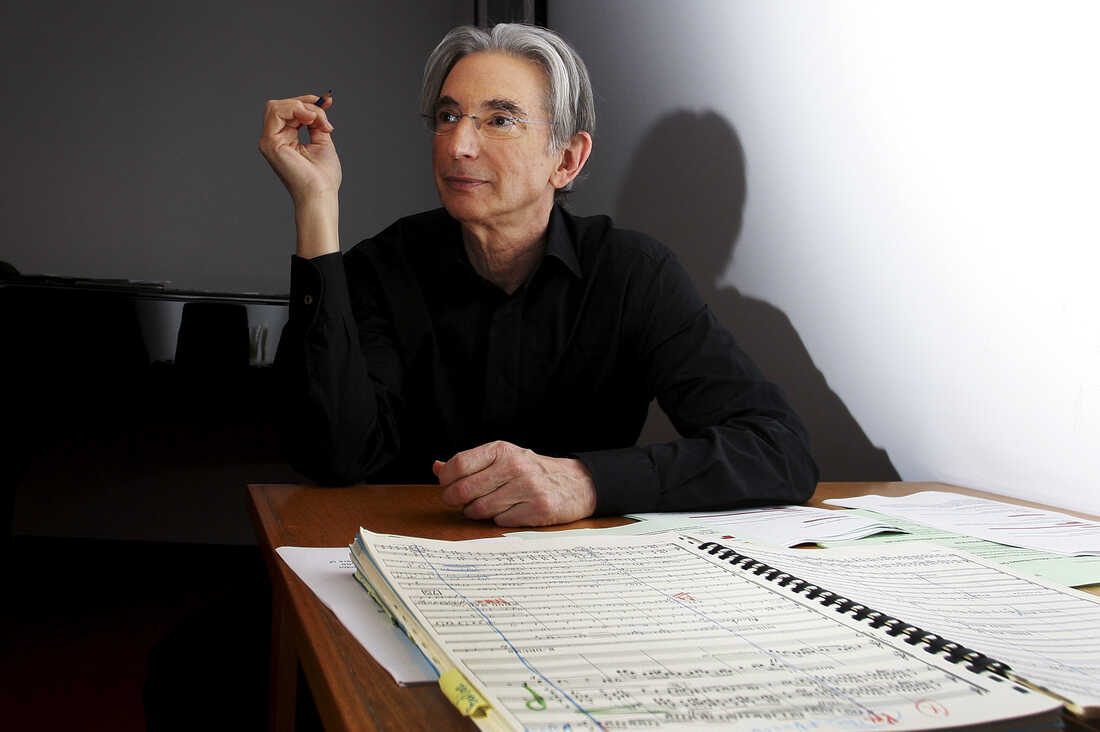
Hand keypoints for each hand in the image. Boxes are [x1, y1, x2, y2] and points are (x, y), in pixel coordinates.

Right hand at [258, 94, 341, 206]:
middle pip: (282, 106)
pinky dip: (295, 110)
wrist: (320, 193)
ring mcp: (269, 141)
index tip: (328, 101)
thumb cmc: (323, 177)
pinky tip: (310, 120)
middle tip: (324, 118)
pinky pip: (276, 112)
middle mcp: (273, 139)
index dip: (307, 102)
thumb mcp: (322, 142)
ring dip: (302, 108)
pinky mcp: (269, 142)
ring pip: (277, 106)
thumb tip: (317, 108)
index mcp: (285, 139)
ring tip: (318, 122)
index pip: (289, 111)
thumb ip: (315, 124)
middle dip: (306, 105)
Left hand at [435, 441, 596, 526]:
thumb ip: (470, 463)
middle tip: (457, 502)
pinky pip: (500, 521)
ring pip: (480, 509)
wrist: (575, 484)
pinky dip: (499, 519)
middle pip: (464, 490)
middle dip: (454, 500)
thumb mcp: (502, 459)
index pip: (459, 464)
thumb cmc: (531, 471)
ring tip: (483, 507)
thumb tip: (436, 468)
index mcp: (502, 450)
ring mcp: (527, 488)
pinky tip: (508, 512)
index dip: (445, 480)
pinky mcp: (537, 509)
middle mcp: (514, 466)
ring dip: (476, 512)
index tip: (446, 486)